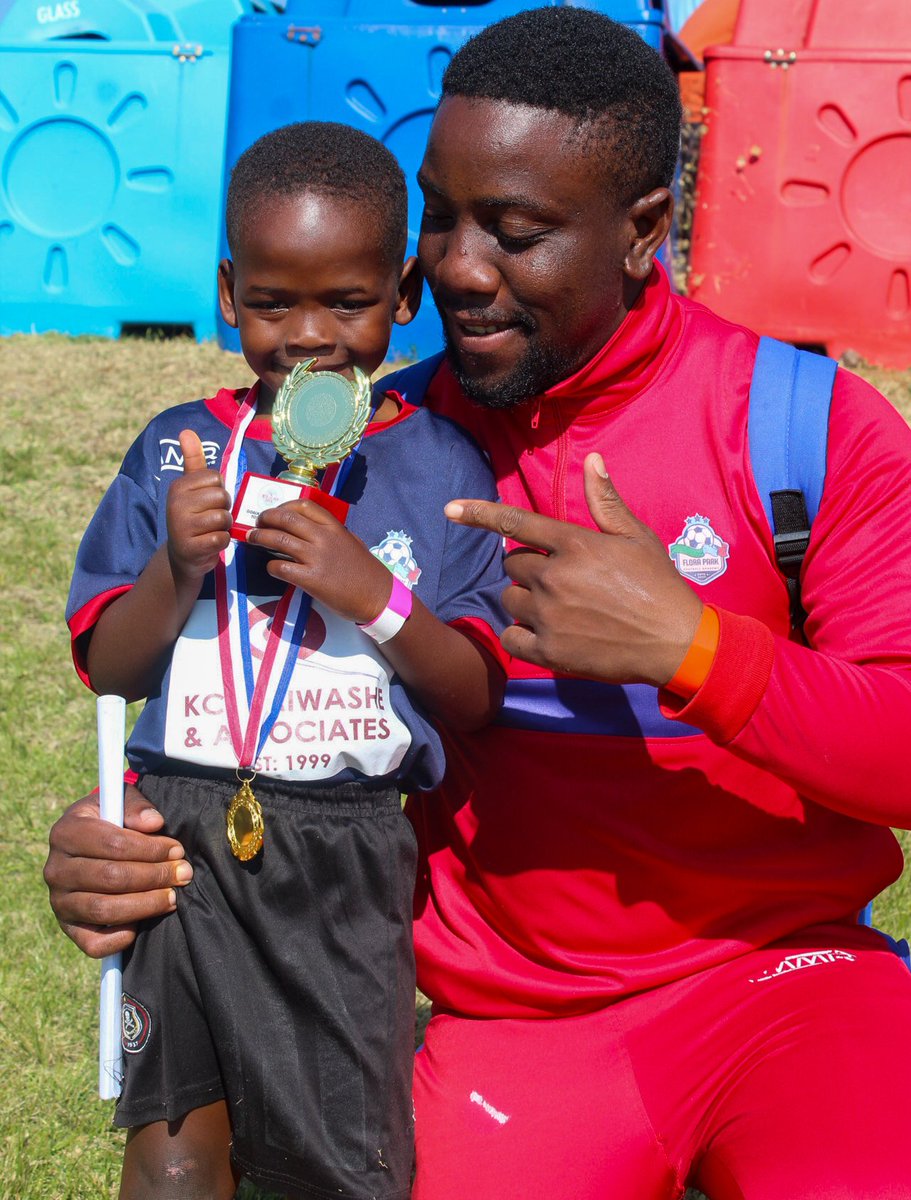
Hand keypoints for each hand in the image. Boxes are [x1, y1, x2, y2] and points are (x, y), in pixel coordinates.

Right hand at [44, 785, 192, 958]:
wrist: (90, 844)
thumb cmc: (112, 819)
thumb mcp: (120, 802)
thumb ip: (137, 806)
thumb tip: (154, 823)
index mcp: (66, 833)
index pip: (113, 844)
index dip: (150, 849)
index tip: (177, 851)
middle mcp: (56, 869)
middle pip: (111, 878)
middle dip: (155, 876)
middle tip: (183, 874)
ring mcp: (59, 902)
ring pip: (104, 910)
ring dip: (146, 905)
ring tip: (173, 897)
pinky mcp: (68, 928)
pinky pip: (93, 944)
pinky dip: (120, 938)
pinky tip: (141, 924)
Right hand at [166, 429, 231, 583]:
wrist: (182, 555)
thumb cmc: (193, 516)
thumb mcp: (191, 487)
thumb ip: (193, 460)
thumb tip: (186, 431)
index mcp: (178, 486)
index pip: (217, 479)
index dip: (219, 491)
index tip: (208, 501)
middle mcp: (176, 503)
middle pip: (222, 497)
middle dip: (224, 509)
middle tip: (211, 518)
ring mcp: (181, 526)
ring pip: (223, 518)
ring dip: (223, 527)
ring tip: (210, 530)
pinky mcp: (190, 547)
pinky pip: (221, 538)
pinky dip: (220, 542)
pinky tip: (208, 543)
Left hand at [246, 500, 393, 623]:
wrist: (377, 596)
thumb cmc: (365, 571)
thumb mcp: (350, 542)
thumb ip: (330, 534)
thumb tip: (307, 531)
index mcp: (334, 527)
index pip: (302, 506)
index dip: (282, 506)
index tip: (274, 512)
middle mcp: (323, 538)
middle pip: (285, 519)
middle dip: (265, 519)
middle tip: (256, 524)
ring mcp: (316, 558)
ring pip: (278, 540)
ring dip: (260, 538)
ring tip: (252, 539)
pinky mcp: (311, 579)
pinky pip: (281, 568)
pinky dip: (271, 566)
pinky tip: (271, 568)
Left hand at [445, 452, 702, 686]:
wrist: (675, 642)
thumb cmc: (658, 585)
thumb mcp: (636, 537)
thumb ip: (606, 501)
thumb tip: (592, 459)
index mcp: (574, 544)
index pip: (516, 523)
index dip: (479, 514)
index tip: (450, 510)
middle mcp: (555, 577)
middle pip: (512, 566)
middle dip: (529, 571)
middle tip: (561, 582)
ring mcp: (549, 616)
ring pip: (509, 601)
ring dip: (524, 603)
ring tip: (559, 609)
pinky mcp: (549, 651)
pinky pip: (511, 638)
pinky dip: (521, 637)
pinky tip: (546, 636)